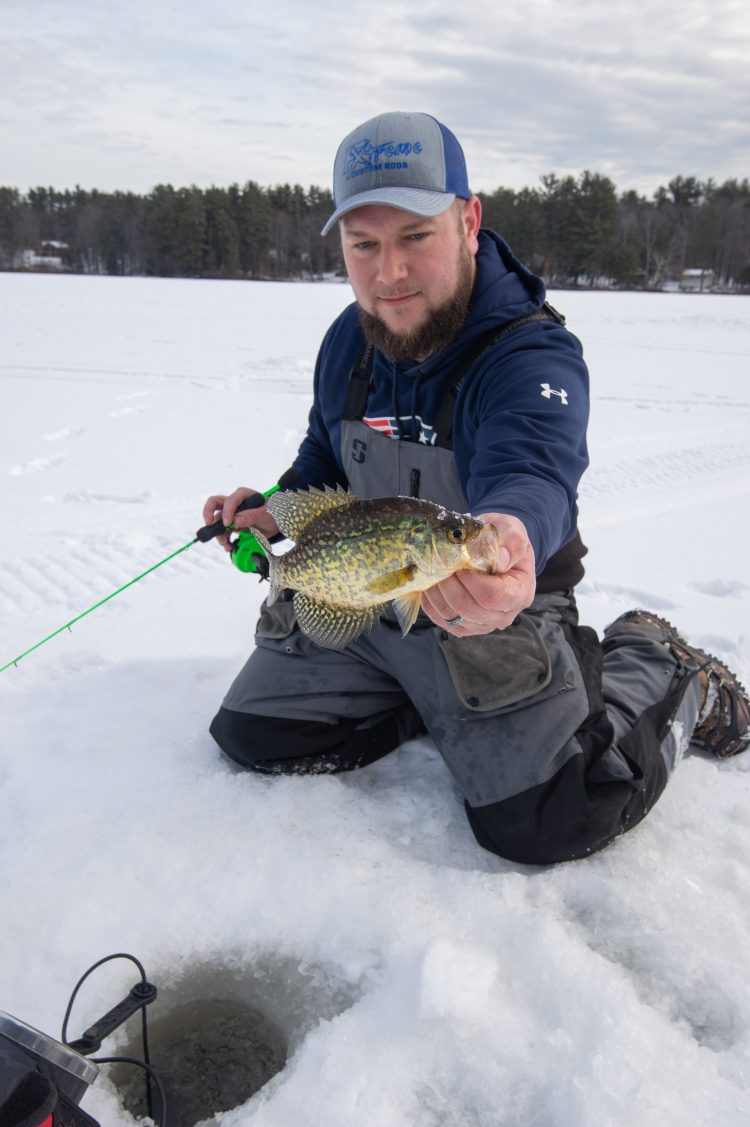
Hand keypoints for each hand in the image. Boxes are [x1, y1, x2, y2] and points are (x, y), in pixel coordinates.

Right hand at [202, 487, 279, 551]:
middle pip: (214, 503)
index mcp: (243, 495)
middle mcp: (234, 502)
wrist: (276, 524)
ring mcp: (231, 513)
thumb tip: (236, 520)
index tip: (228, 524)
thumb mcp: (266, 514)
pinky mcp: (231, 524)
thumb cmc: (273, 514)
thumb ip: (252, 515)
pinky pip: (222, 530)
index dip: (227, 512)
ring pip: (217, 520)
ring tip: (225, 544)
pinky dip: (223, 539)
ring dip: (218, 533)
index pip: (229, 500)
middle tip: (208, 525)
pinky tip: (228, 546)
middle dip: (208, 514)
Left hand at [421, 513, 535, 635]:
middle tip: (440, 563)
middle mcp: (504, 615)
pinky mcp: (463, 627)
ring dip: (437, 591)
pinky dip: (430, 601)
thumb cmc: (503, 540)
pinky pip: (440, 619)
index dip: (471, 580)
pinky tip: (432, 582)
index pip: (493, 596)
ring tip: (434, 570)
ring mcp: (482, 624)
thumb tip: (498, 559)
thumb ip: (510, 542)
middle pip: (469, 608)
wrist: (493, 550)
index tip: (461, 562)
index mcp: (521, 593)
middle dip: (449, 584)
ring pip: (451, 615)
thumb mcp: (512, 531)